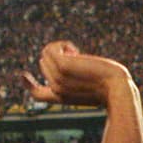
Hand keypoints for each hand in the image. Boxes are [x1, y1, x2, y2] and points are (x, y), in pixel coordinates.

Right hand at [20, 41, 134, 106]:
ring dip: (61, 48)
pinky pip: (51, 48)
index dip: (28, 85)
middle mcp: (56, 90)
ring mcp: (58, 78)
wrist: (118, 91)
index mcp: (61, 98)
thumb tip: (74, 57)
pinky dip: (61, 44)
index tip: (23, 75)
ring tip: (78, 54)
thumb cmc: (113, 89)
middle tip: (80, 60)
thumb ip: (82, 77)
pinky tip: (74, 50)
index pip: (38, 95)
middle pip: (44, 63)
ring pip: (46, 53)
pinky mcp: (62, 66)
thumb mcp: (96, 85)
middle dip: (59, 56)